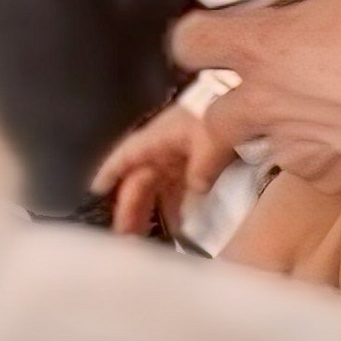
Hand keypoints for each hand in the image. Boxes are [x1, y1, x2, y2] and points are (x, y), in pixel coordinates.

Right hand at [94, 95, 243, 237]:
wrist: (245, 100)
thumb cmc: (221, 117)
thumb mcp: (211, 140)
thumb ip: (201, 168)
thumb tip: (196, 189)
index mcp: (159, 136)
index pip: (127, 154)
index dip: (110, 171)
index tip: (95, 190)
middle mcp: (163, 147)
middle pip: (139, 180)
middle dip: (130, 208)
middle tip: (125, 237)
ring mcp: (177, 155)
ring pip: (155, 188)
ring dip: (149, 211)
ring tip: (143, 239)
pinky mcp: (193, 162)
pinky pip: (176, 189)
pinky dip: (173, 207)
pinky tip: (176, 227)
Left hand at [170, 0, 340, 199]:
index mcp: (265, 46)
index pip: (191, 43)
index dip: (197, 38)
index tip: (207, 40)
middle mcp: (268, 104)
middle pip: (211, 120)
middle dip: (226, 113)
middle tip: (246, 106)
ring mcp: (298, 150)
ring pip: (264, 149)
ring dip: (278, 136)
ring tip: (314, 122)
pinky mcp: (332, 181)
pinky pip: (314, 172)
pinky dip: (325, 159)